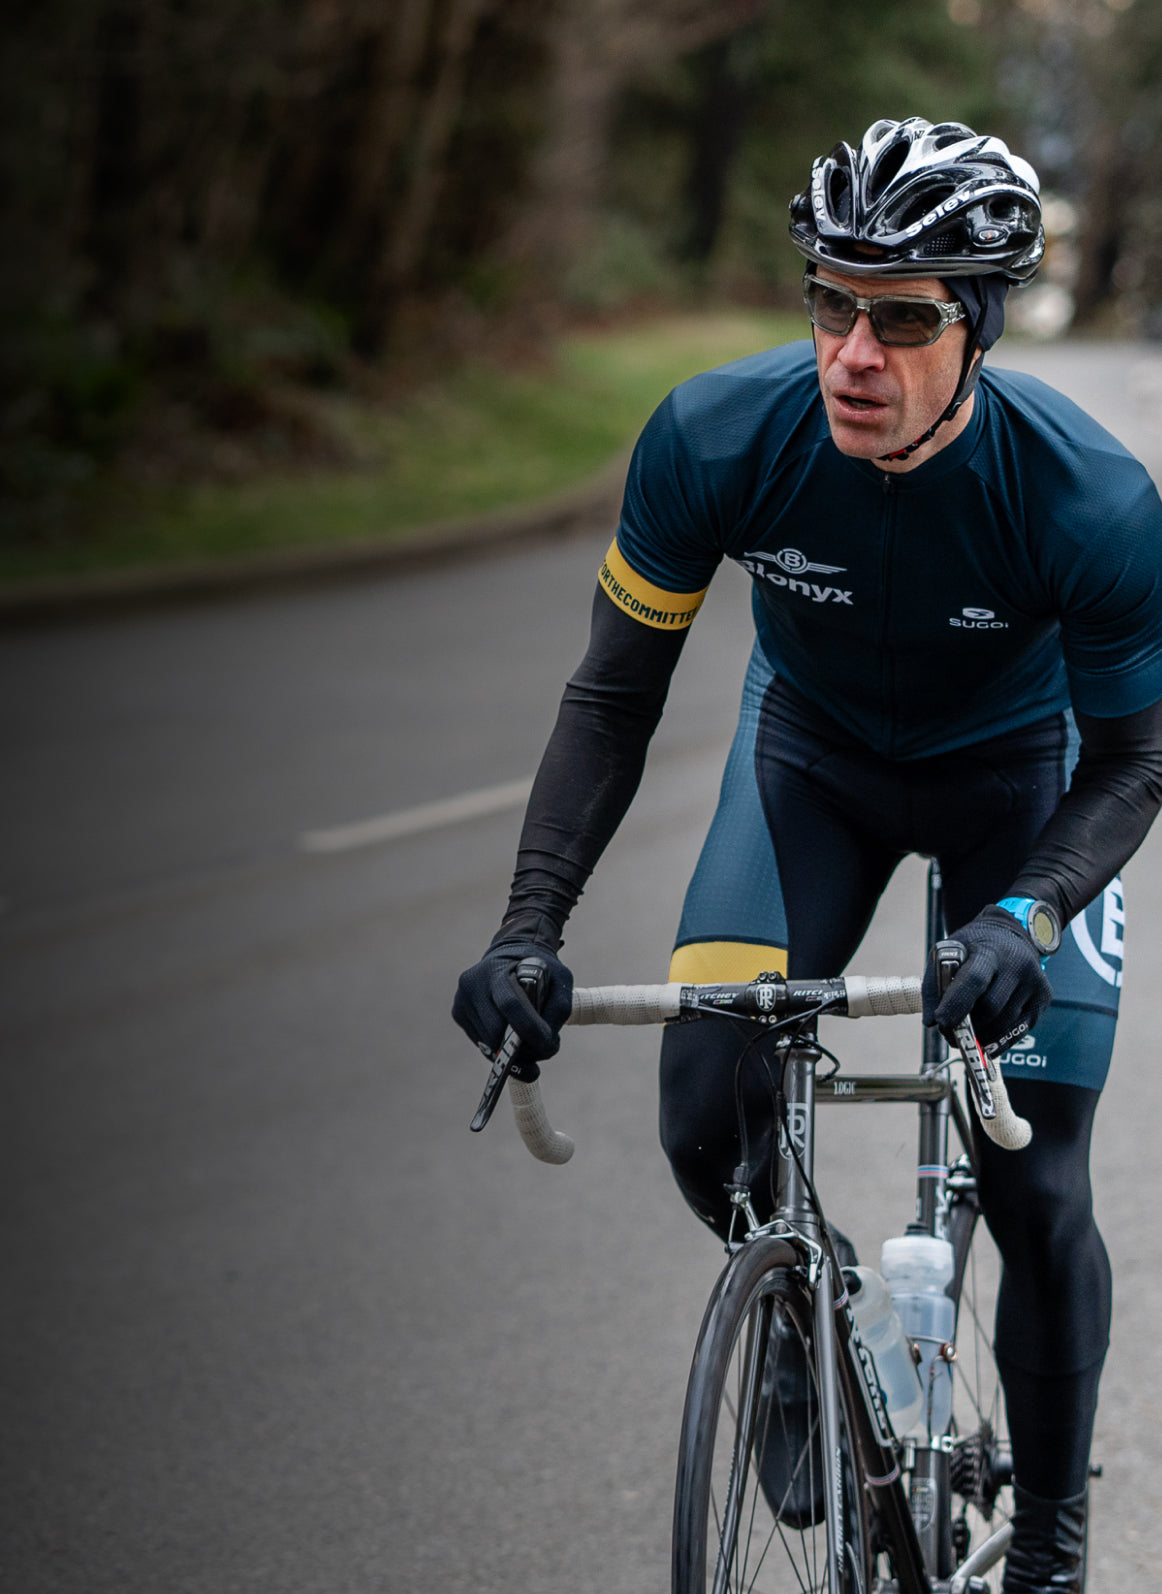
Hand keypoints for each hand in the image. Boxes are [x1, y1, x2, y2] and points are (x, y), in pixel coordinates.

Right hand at [452, 939, 573, 1062]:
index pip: (510, 1004)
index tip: (549, 1044)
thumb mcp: (559, 978)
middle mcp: (473, 984)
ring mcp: (462, 999)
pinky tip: (510, 1032)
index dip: (530, 1029)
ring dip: (512, 1049)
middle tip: (543, 1047)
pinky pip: (481, 1043)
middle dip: (523, 1047)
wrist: (509, 956)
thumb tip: (546, 1043)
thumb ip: (558, 1008)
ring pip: (489, 1043)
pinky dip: (500, 1045)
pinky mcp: (458, 1013)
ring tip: (529, 1038)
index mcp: (496, 969)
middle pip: (497, 1032)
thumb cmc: (537, 969)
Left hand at [921, 905, 1052, 1053]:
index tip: (941, 1023)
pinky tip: (984, 1040)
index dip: (957, 1004)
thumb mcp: (947, 953)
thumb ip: (934, 985)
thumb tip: (932, 1022)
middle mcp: (1018, 965)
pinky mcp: (1044, 998)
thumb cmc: (972, 948)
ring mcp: (1035, 982)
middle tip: (949, 1034)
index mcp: (990, 951)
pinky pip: (1018, 1030)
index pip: (975, 980)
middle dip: (967, 1027)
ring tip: (966, 1034)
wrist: (1009, 935)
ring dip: (981, 1036)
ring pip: (1004, 1023)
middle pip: (991, 1008)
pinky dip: (998, 1040)